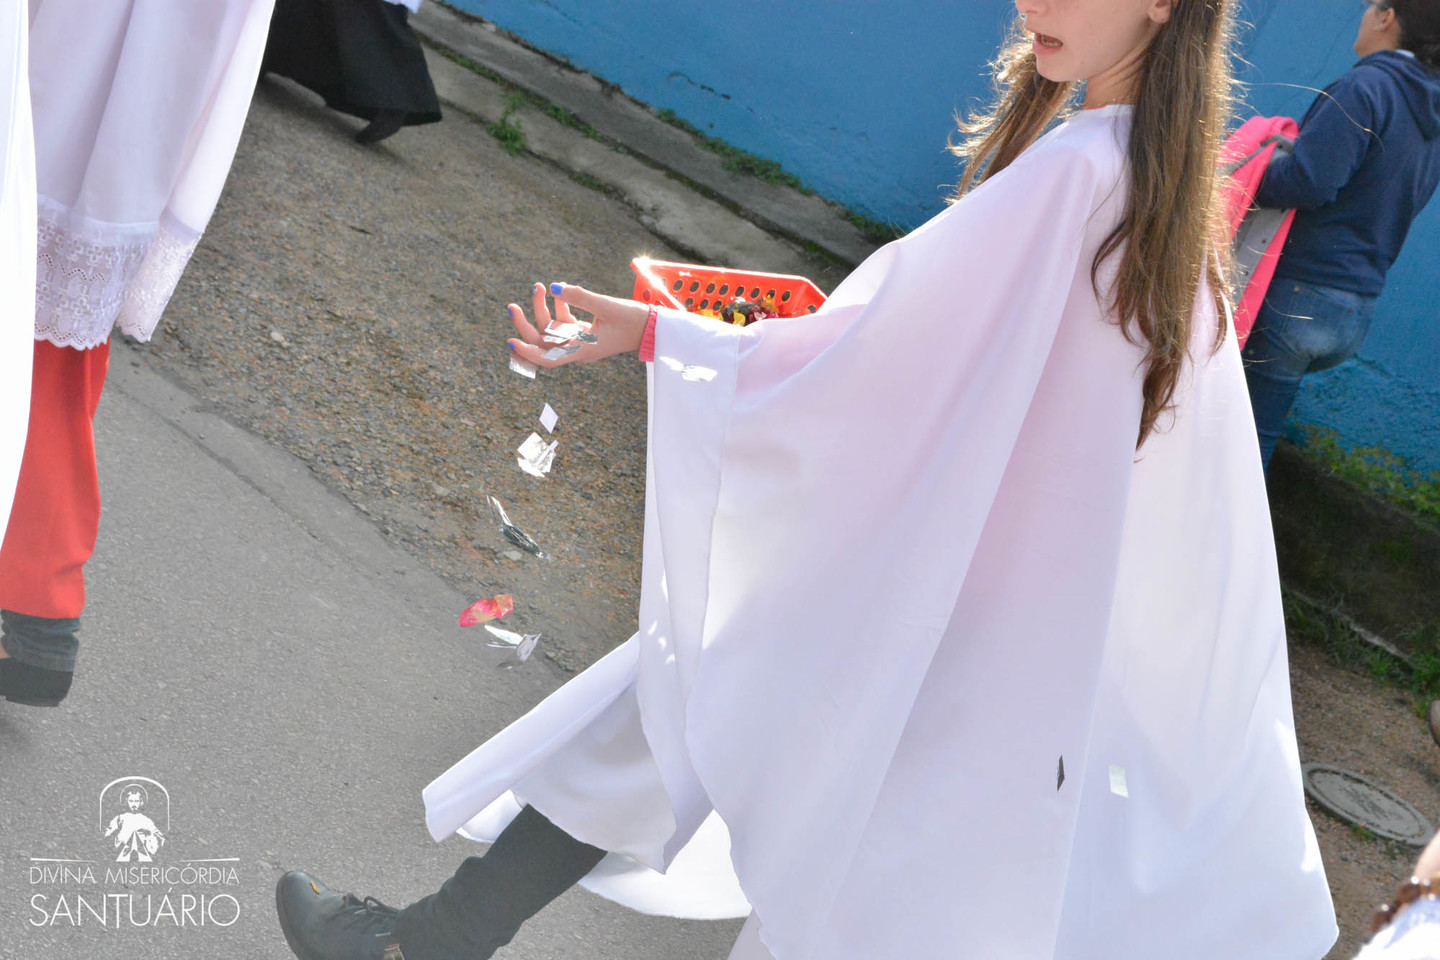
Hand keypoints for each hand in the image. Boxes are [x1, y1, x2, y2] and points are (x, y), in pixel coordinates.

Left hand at [506, 282, 648, 367]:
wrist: (652, 327)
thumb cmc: (634, 320)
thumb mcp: (606, 306)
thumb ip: (579, 296)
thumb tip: (553, 287)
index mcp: (582, 350)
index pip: (548, 359)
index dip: (528, 353)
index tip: (511, 341)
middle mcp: (577, 348)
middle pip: (543, 342)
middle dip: (525, 324)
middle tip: (512, 306)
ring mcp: (579, 341)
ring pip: (551, 328)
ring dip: (541, 309)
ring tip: (537, 286)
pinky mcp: (584, 332)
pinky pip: (563, 321)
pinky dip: (559, 307)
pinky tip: (559, 290)